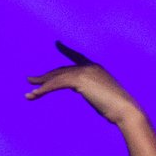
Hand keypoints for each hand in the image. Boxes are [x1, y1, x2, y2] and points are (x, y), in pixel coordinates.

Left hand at [23, 42, 141, 126]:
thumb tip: (98, 99)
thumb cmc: (121, 111)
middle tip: (31, 80)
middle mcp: (90, 66)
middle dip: (46, 77)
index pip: (77, 58)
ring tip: (28, 93)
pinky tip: (34, 95)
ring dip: (41, 85)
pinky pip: (56, 83)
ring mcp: (85, 72)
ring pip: (57, 77)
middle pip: (62, 70)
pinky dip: (44, 89)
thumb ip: (99, 95)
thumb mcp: (106, 100)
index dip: (66, 51)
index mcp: (96, 69)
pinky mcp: (80, 80)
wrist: (126, 111)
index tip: (57, 44)